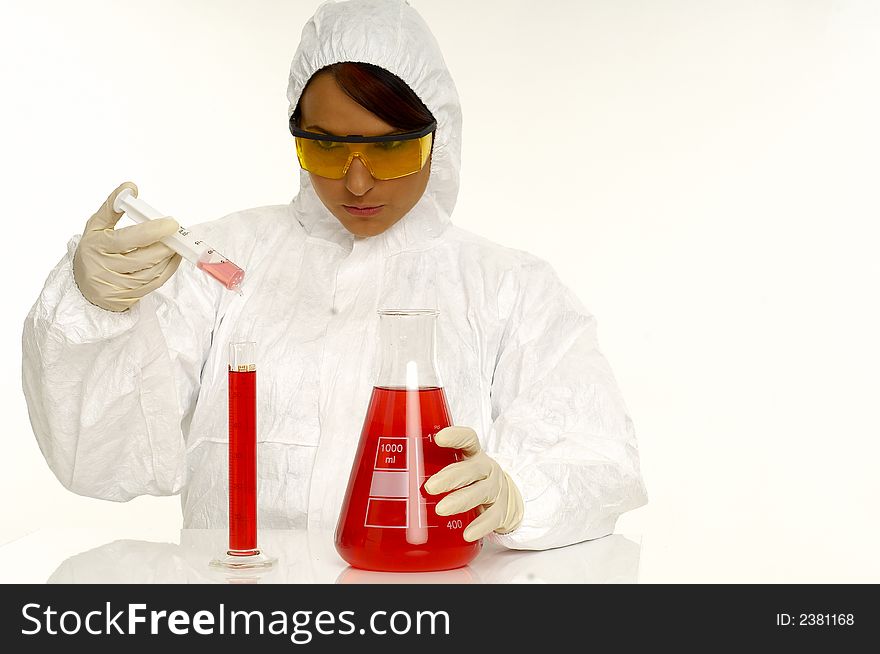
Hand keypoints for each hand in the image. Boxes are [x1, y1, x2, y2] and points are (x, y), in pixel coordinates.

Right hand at [72, 182, 181, 311]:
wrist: (83, 286)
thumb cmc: (93, 251)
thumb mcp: (95, 228)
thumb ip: (112, 207)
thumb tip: (130, 187)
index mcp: (97, 247)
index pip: (129, 239)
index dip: (152, 231)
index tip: (170, 223)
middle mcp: (105, 268)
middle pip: (144, 258)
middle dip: (165, 245)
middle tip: (176, 234)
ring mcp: (117, 286)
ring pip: (152, 272)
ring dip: (169, 258)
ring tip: (176, 244)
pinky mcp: (128, 297)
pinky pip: (154, 284)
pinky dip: (168, 270)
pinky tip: (173, 258)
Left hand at [424, 426, 523, 541]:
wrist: (507, 497)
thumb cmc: (472, 479)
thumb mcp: (459, 466)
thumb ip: (434, 464)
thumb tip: (393, 463)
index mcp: (473, 454)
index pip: (468, 439)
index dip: (456, 437)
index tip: (439, 438)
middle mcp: (486, 469)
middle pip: (471, 470)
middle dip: (450, 478)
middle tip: (430, 487)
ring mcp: (496, 490)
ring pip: (480, 493)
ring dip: (460, 501)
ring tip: (441, 509)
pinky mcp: (501, 511)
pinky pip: (491, 518)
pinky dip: (479, 526)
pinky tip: (467, 533)